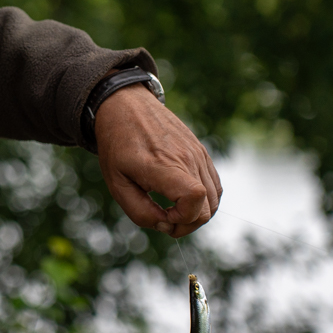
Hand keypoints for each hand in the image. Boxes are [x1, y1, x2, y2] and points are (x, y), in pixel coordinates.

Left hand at [95, 83, 220, 237]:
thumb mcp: (116, 184)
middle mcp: (187, 158)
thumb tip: (165, 225)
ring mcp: (198, 154)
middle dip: (187, 224)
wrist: (126, 106)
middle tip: (163, 218)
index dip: (182, 219)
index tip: (162, 216)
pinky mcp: (202, 152)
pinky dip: (204, 200)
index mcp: (163, 165)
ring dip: (196, 213)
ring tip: (172, 209)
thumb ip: (139, 211)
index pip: (195, 198)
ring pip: (215, 199)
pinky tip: (181, 198)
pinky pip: (215, 185)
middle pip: (208, 208)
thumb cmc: (117, 146)